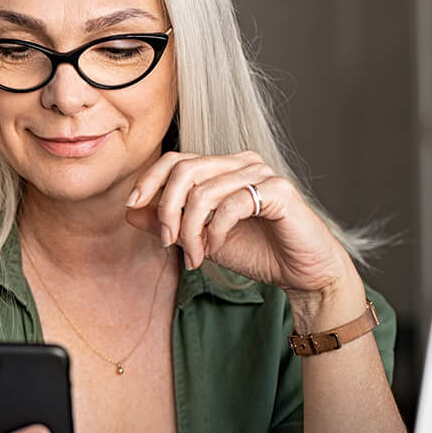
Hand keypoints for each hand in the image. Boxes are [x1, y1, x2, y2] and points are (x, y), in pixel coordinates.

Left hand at [125, 151, 357, 301]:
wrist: (301, 273)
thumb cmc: (256, 252)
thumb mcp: (201, 239)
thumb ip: (168, 223)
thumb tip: (131, 210)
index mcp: (223, 168)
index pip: (176, 159)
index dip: (149, 179)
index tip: (132, 205)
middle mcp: (242, 163)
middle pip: (185, 170)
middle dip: (168, 209)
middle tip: (168, 242)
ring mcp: (262, 174)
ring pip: (204, 191)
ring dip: (192, 230)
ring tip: (196, 256)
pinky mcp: (279, 191)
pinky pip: (232, 205)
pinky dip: (216, 231)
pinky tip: (215, 248)